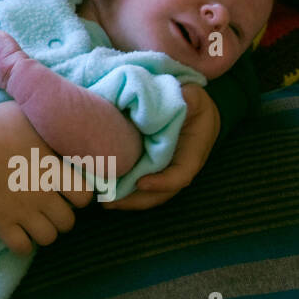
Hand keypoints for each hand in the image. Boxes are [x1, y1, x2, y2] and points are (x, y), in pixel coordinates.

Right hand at [0, 99, 91, 254]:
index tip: (67, 189)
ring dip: (43, 231)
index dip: (79, 194)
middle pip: (68, 222)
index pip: (85, 196)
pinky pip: (22, 248)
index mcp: (52, 168)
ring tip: (33, 219)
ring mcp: (21, 209)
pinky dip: (22, 244)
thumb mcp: (28, 116)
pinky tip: (16, 230)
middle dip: (61, 215)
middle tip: (48, 206)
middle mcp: (41, 192)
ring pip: (48, 238)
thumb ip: (51, 126)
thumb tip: (66, 123)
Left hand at [103, 84, 218, 209]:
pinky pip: (140, 183)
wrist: (194, 111)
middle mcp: (178, 167)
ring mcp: (165, 170)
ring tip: (104, 201)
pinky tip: (105, 190)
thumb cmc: (192, 104)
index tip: (141, 182)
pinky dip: (125, 190)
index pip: (181, 175)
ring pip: (149, 193)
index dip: (163, 182)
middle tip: (110, 202)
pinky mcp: (153, 168)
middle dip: (136, 200)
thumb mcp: (194, 98)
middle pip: (160, 193)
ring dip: (128, 200)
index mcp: (192, 153)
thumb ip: (188, 98)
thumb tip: (179, 96)